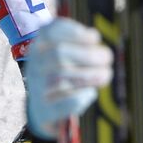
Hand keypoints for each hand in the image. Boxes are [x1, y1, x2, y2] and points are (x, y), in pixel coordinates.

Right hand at [24, 18, 113, 139]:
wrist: (43, 110)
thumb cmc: (61, 75)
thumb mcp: (63, 55)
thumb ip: (78, 44)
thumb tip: (93, 38)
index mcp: (38, 47)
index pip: (49, 31)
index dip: (74, 32)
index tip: (95, 38)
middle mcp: (34, 66)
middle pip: (58, 54)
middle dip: (89, 55)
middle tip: (107, 58)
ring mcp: (37, 89)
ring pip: (62, 79)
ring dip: (90, 75)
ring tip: (105, 74)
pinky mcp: (45, 111)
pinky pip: (66, 102)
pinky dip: (82, 97)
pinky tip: (91, 93)